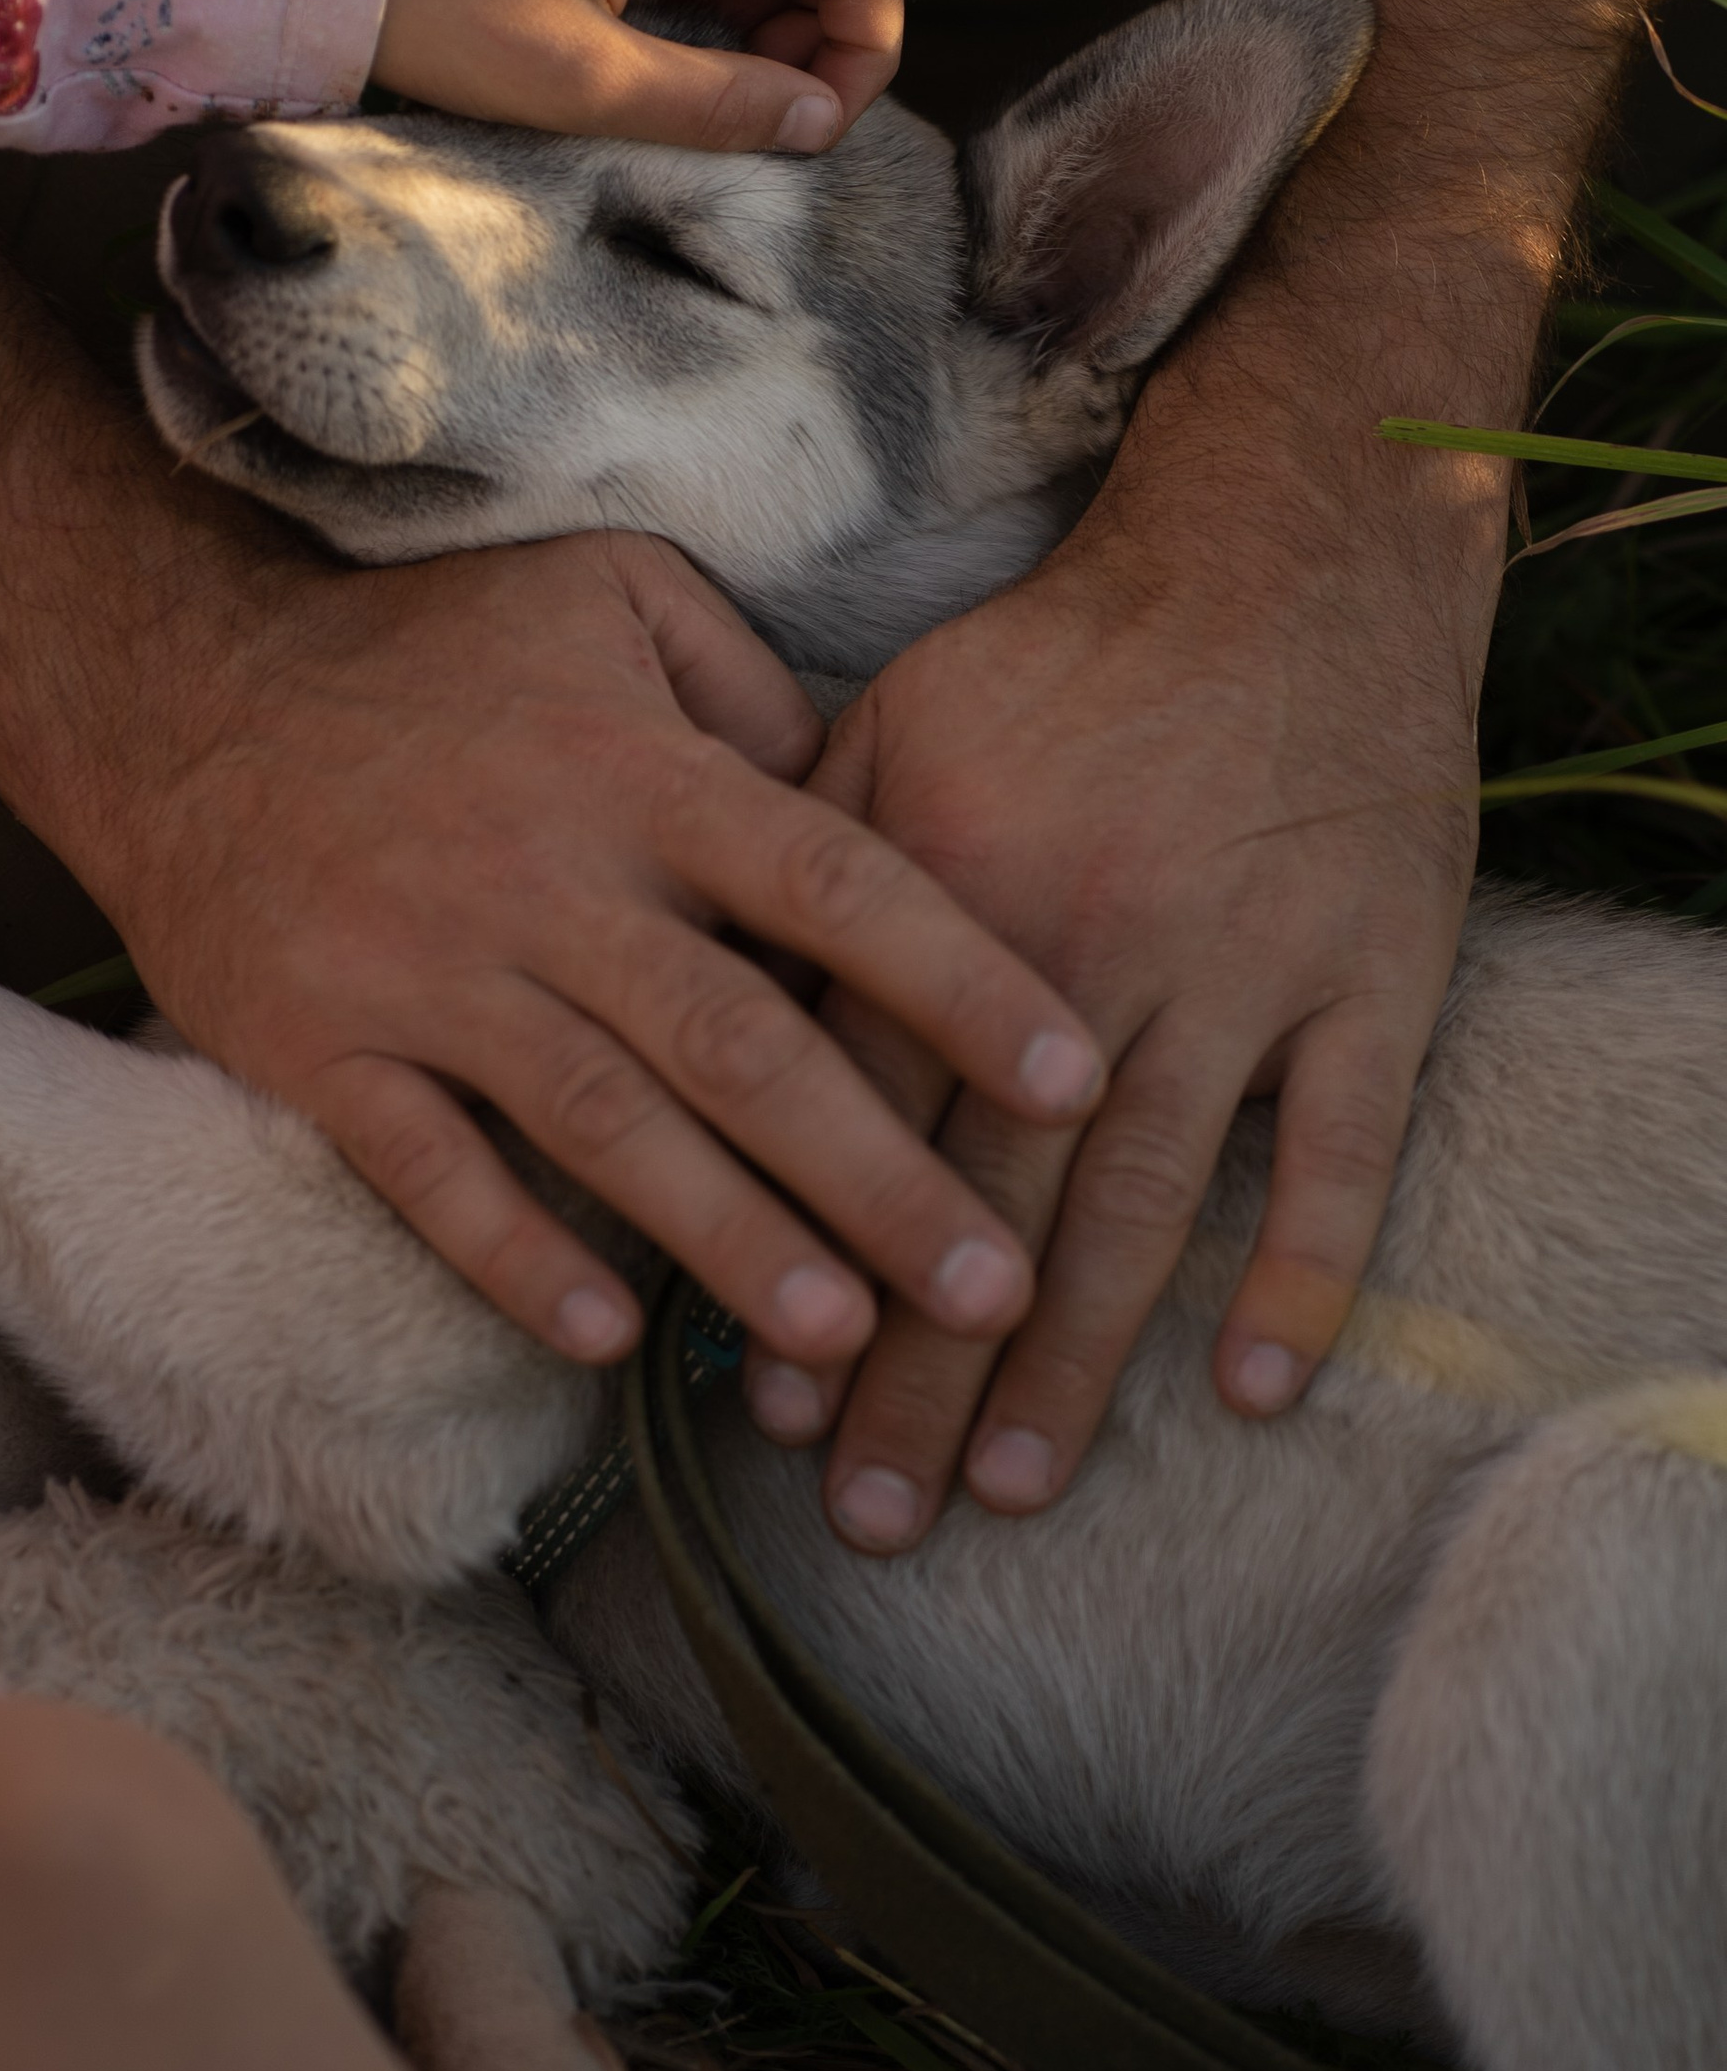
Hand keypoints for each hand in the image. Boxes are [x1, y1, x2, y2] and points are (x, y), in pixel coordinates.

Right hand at [82, 527, 1105, 1377]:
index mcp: (640, 770)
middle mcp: (549, 878)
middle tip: (995, 1291)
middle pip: (741, 1042)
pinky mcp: (324, 1046)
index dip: (959, 980)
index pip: (834, 880)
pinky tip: (606, 1337)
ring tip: (843, 1342)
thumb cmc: (426, 652)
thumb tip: (869, 794)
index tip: (1074, 1081)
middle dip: (879, 1174)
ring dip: (731, 1239)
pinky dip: (515, 1253)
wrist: (181, 691)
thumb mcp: (607, 595)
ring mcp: (430, 970)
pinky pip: (429, 1169)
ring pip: (606, 1124)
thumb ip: (747, 687)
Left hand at [757, 440, 1484, 1543]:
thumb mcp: (893, 731)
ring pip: (1140, 1202)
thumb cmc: (1064, 660)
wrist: (1286, 556)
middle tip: (867, 1513)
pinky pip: (1339, 1150)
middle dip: (922, 1370)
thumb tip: (697, 1012)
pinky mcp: (1373, 973)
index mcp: (946, 889)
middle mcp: (1085, 942)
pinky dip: (1303, 1270)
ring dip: (1074, 1361)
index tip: (759, 1403)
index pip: (856, 1119)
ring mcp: (1238, 966)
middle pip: (983, 1195)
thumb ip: (799, 881)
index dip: (808, 1266)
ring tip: (1015, 1489)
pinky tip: (1253, 1388)